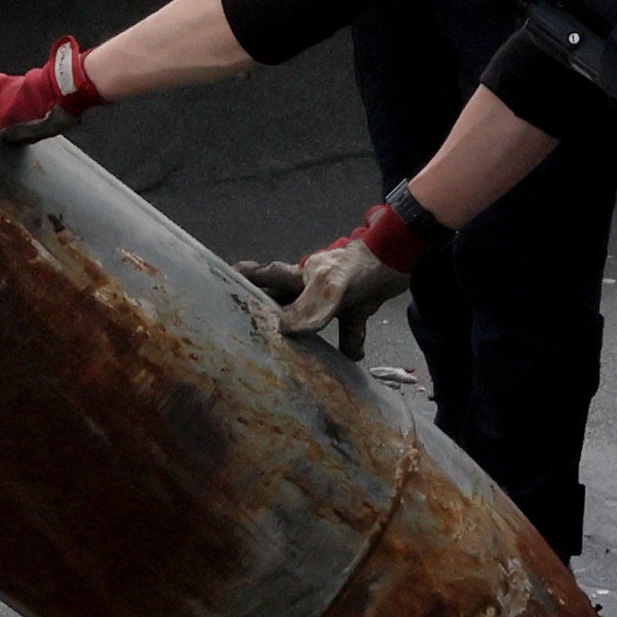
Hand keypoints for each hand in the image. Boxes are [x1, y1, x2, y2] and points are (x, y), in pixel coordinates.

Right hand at [250, 193, 435, 354]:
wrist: (397, 256)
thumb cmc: (358, 266)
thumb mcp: (330, 286)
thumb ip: (309, 308)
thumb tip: (285, 332)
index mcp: (297, 276)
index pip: (261, 276)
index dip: (240, 281)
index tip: (218, 291)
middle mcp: (310, 288)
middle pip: (281, 302)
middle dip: (266, 315)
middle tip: (248, 334)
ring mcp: (333, 299)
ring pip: (312, 321)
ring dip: (306, 338)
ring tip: (292, 358)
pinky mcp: (356, 307)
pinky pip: (349, 332)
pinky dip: (350, 346)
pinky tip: (351, 360)